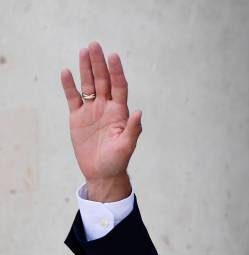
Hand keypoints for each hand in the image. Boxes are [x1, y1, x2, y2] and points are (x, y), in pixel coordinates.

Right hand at [61, 42, 140, 200]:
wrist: (102, 172)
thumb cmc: (117, 161)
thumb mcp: (127, 146)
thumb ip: (133, 129)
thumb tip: (139, 112)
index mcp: (120, 112)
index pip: (119, 86)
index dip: (116, 72)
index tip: (113, 56)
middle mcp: (106, 107)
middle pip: (102, 80)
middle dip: (99, 63)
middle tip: (95, 45)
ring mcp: (92, 110)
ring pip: (88, 85)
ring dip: (86, 69)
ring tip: (83, 51)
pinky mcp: (78, 117)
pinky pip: (73, 98)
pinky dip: (69, 86)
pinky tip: (66, 72)